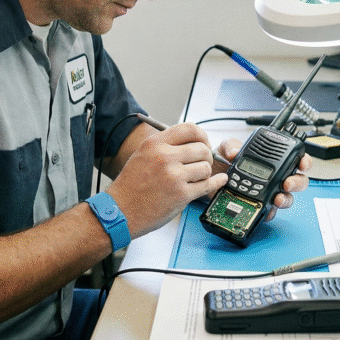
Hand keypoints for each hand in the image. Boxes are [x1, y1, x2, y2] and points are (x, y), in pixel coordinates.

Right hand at [107, 123, 227, 238]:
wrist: (121, 211)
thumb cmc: (131, 185)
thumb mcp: (143, 155)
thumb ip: (165, 146)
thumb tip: (192, 142)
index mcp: (155, 144)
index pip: (189, 129)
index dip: (202, 135)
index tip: (204, 142)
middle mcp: (165, 156)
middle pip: (202, 148)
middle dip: (206, 156)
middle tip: (203, 162)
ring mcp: (174, 176)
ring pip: (206, 167)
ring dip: (205, 173)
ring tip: (196, 178)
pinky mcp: (181, 194)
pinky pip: (207, 185)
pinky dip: (215, 183)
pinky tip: (219, 180)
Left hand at [215, 138, 311, 221]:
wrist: (210, 178)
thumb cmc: (224, 162)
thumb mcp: (227, 149)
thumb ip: (231, 145)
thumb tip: (234, 152)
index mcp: (272, 161)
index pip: (295, 160)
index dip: (304, 161)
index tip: (303, 163)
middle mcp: (275, 178)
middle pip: (297, 181)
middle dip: (297, 183)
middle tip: (287, 183)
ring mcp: (269, 193)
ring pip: (287, 199)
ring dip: (286, 199)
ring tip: (277, 198)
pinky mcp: (259, 206)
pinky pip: (270, 212)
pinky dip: (270, 212)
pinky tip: (265, 208)